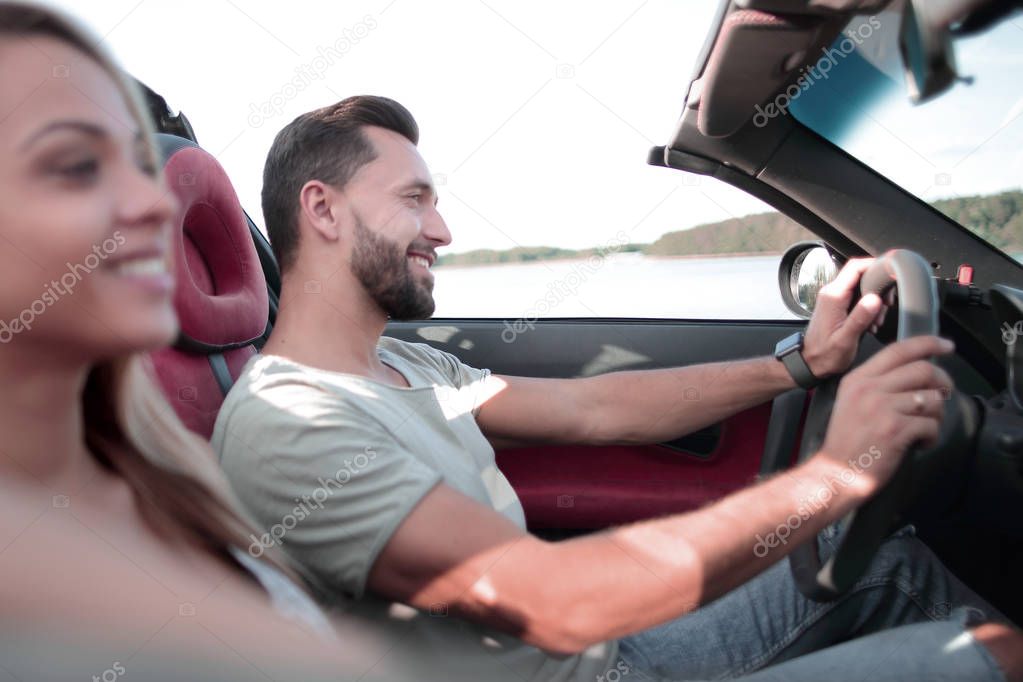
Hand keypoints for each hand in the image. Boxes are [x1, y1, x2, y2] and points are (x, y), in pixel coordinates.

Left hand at [802, 258, 893, 378]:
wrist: (809, 363)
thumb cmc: (824, 355)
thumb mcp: (845, 340)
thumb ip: (860, 318)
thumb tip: (875, 299)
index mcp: (833, 296)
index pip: (855, 267)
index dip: (875, 265)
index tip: (891, 275)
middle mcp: (832, 293)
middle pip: (861, 275)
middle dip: (879, 288)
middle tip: (885, 308)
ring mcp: (834, 299)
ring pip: (861, 287)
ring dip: (875, 301)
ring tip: (876, 322)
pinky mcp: (837, 306)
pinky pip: (857, 297)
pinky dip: (868, 307)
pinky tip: (870, 324)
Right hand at [815, 335, 954, 498]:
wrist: (835, 473)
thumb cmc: (846, 442)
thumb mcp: (851, 402)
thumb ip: (877, 384)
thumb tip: (916, 373)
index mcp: (858, 379)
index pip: (899, 350)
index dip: (928, 344)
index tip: (946, 346)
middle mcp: (869, 389)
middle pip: (922, 370)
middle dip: (943, 382)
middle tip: (945, 394)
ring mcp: (882, 408)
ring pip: (932, 399)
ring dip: (936, 415)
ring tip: (923, 428)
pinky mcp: (895, 430)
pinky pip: (931, 425)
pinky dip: (931, 437)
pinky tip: (919, 443)